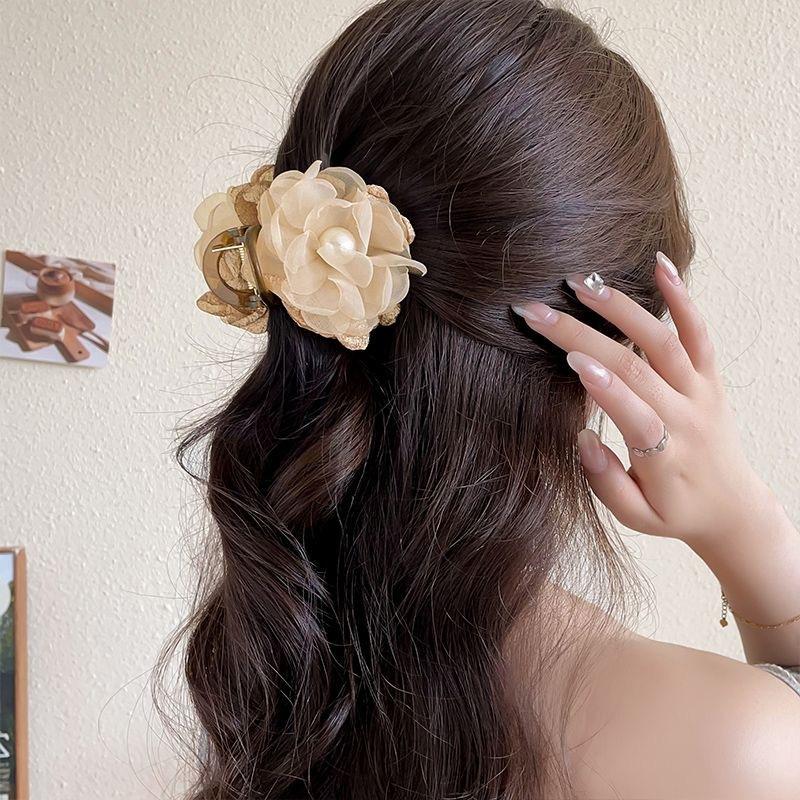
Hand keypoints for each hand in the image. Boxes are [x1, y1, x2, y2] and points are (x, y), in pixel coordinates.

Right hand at [513, 253, 775, 545]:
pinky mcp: (709, 376)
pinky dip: (681, 297)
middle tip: (538, 312)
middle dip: (583, 334)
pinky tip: (658, 265)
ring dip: (621, 308)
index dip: (603, 384)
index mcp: (666, 455)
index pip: (635, 412)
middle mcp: (687, 415)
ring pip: (664, 340)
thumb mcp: (636, 517)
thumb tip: (582, 437)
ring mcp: (701, 391)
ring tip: (581, 283)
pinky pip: (699, 332)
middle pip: (636, 366)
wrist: (732, 506)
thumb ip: (605, 482)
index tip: (569, 357)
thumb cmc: (675, 511)